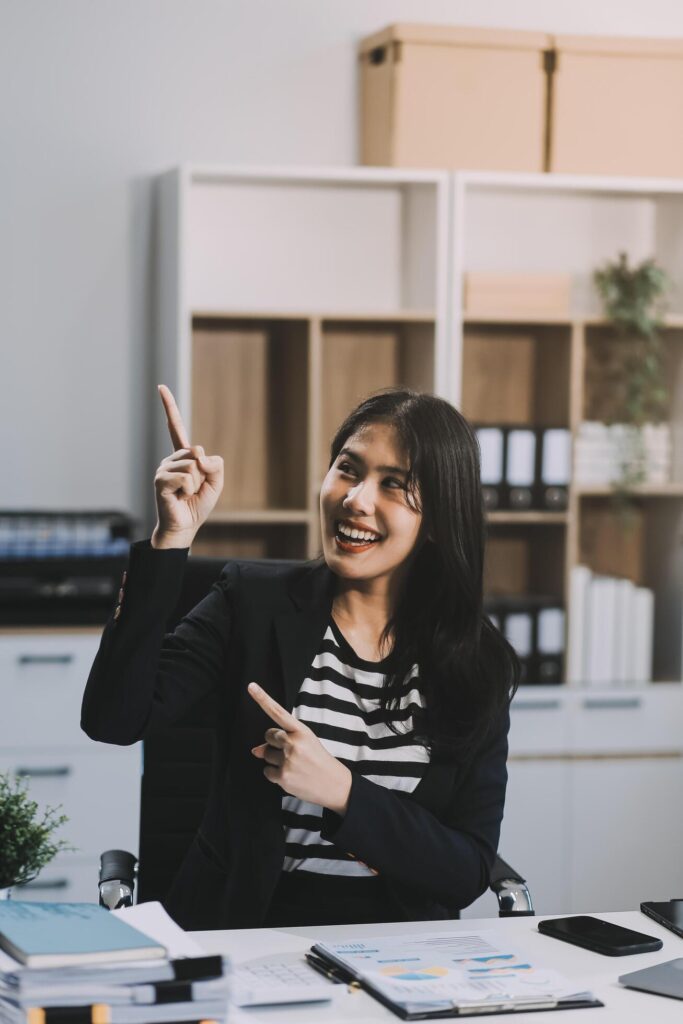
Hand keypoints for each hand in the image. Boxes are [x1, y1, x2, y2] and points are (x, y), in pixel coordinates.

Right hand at [151, 385, 223, 548]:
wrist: (184, 526)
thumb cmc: (198, 505)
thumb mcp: (216, 482)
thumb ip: (215, 464)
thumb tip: (198, 455)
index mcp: (183, 456)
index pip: (175, 427)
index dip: (169, 407)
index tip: (160, 387)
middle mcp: (170, 459)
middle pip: (198, 452)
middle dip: (204, 474)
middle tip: (193, 489)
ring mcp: (163, 468)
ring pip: (193, 466)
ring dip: (196, 484)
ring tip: (186, 494)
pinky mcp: (160, 480)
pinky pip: (186, 477)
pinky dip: (189, 490)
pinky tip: (179, 497)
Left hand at [248, 682, 351, 814]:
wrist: (335, 785)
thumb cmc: (318, 761)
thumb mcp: (305, 744)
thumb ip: (281, 742)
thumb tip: (255, 751)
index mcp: (302, 731)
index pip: (278, 712)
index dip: (263, 699)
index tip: (251, 686)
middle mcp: (294, 743)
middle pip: (268, 736)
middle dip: (274, 743)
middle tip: (291, 752)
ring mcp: (288, 760)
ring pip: (266, 754)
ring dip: (275, 760)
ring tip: (294, 765)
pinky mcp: (283, 777)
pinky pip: (267, 771)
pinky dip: (275, 774)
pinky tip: (290, 775)